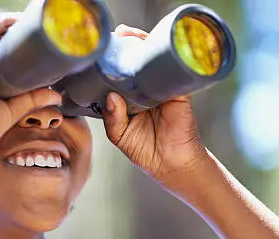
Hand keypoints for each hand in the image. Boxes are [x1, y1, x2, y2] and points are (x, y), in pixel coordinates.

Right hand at [0, 15, 61, 153]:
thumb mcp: (9, 111)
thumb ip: (30, 100)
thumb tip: (56, 96)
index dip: (1, 48)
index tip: (20, 47)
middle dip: (6, 34)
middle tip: (28, 34)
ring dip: (7, 26)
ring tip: (27, 24)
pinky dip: (5, 23)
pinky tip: (19, 21)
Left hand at [102, 25, 206, 183]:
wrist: (171, 163)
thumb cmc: (145, 150)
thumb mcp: (119, 135)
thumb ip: (112, 118)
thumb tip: (111, 96)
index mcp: (129, 97)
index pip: (119, 73)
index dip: (111, 59)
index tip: (101, 48)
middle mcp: (145, 89)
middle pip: (136, 61)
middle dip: (127, 44)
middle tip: (118, 34)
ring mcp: (162, 88)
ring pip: (152, 60)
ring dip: (143, 44)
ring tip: (129, 35)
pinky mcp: (178, 91)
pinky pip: (170, 70)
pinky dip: (162, 58)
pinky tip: (151, 49)